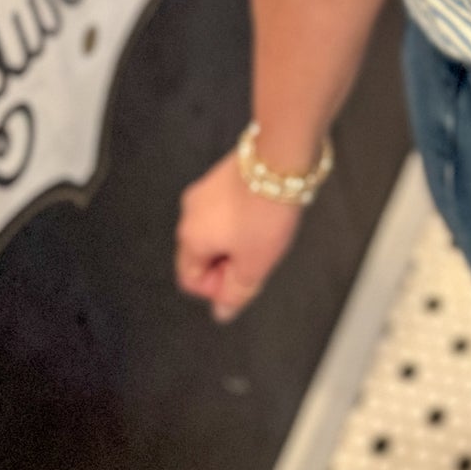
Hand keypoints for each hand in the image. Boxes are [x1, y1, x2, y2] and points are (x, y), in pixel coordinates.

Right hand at [175, 149, 303, 322]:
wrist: (280, 158)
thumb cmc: (265, 207)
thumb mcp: (254, 264)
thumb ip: (235, 293)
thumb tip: (223, 312)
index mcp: (190, 238)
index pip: (191, 280)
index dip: (217, 288)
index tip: (242, 280)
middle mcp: (191, 213)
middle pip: (202, 254)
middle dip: (229, 262)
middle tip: (256, 257)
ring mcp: (205, 190)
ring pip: (216, 231)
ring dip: (237, 239)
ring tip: (264, 233)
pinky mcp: (222, 176)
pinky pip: (226, 209)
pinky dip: (242, 217)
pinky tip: (264, 213)